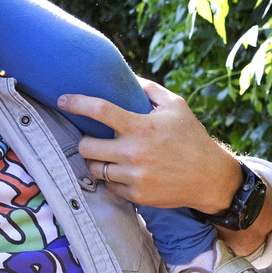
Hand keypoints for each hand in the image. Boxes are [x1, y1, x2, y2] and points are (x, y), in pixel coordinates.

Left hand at [57, 79, 240, 214]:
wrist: (209, 177)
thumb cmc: (192, 137)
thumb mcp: (176, 106)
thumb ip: (150, 89)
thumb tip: (127, 77)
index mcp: (140, 126)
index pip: (99, 110)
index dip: (76, 103)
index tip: (62, 100)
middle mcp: (133, 152)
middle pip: (86, 146)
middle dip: (85, 141)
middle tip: (93, 139)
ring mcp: (133, 175)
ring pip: (94, 168)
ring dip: (97, 161)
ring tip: (107, 156)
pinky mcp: (136, 195)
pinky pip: (109, 186)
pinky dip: (112, 179)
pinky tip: (124, 172)